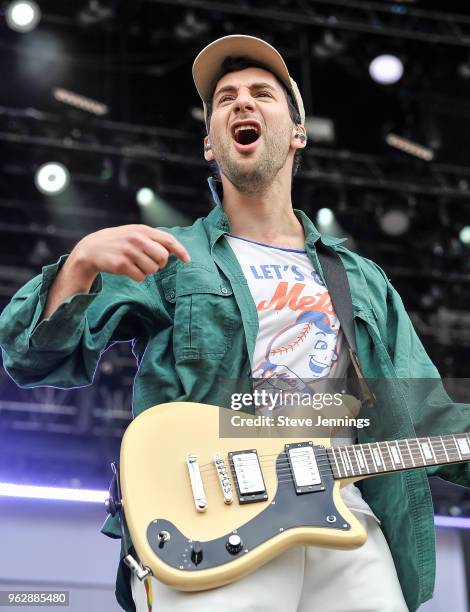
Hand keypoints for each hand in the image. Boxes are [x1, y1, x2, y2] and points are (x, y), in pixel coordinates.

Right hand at [69, 224, 190, 281]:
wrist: (91, 249)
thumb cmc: (118, 242)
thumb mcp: (135, 233)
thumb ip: (153, 239)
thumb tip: (175, 251)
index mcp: (143, 230)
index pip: (168, 240)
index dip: (181, 251)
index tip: (187, 260)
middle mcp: (137, 239)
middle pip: (163, 258)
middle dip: (159, 263)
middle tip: (148, 262)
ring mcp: (129, 251)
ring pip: (152, 269)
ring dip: (147, 271)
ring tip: (135, 264)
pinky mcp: (121, 264)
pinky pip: (140, 277)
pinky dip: (137, 276)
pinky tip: (128, 270)